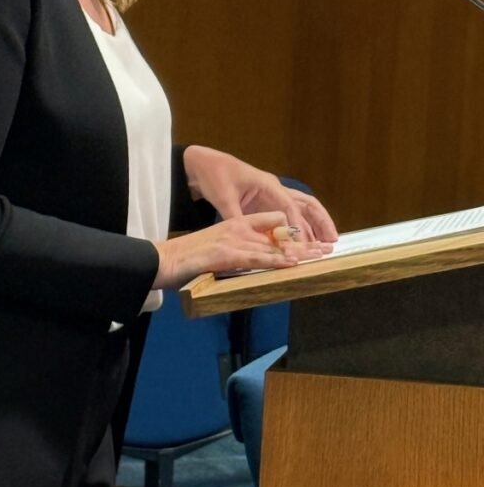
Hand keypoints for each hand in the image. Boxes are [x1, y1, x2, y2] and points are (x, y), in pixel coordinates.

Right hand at [152, 211, 325, 289]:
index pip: (268, 222)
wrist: (160, 259)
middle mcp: (235, 229)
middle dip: (302, 242)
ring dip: (296, 253)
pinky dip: (274, 261)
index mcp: (232, 225)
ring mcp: (230, 240)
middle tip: (324, 249)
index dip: (291, 231)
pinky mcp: (224, 254)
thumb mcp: (212, 249)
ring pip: (270, 246)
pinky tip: (290, 264)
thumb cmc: (183, 258)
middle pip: (276, 234)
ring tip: (317, 257)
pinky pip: (255, 257)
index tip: (309, 240)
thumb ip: (232, 253)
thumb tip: (246, 262)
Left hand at [182, 145, 338, 244]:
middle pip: (307, 204)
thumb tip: (246, 235)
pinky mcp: (267, 203)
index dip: (298, 226)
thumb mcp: (223, 197)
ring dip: (315, 225)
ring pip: (302, 209)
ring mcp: (273, 195)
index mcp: (267, 185)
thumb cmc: (215, 176)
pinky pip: (290, 215)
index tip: (304, 244)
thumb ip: (236, 217)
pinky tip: (304, 242)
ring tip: (326, 243)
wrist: (206, 165)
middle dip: (321, 221)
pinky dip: (300, 227)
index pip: (290, 206)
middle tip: (333, 240)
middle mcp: (275, 189)